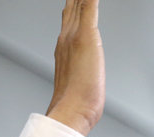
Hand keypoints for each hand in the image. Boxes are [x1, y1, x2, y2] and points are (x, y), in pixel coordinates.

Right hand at [46, 0, 104, 135]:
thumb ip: (75, 77)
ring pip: (79, 3)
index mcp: (63, 47)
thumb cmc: (75, 103)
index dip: (73, 5)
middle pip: (72, 7)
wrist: (72, 108)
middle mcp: (66, 37)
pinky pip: (90, 8)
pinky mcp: (86, 36)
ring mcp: (74, 35)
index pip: (69, 19)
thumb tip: (78, 82)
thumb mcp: (75, 85)